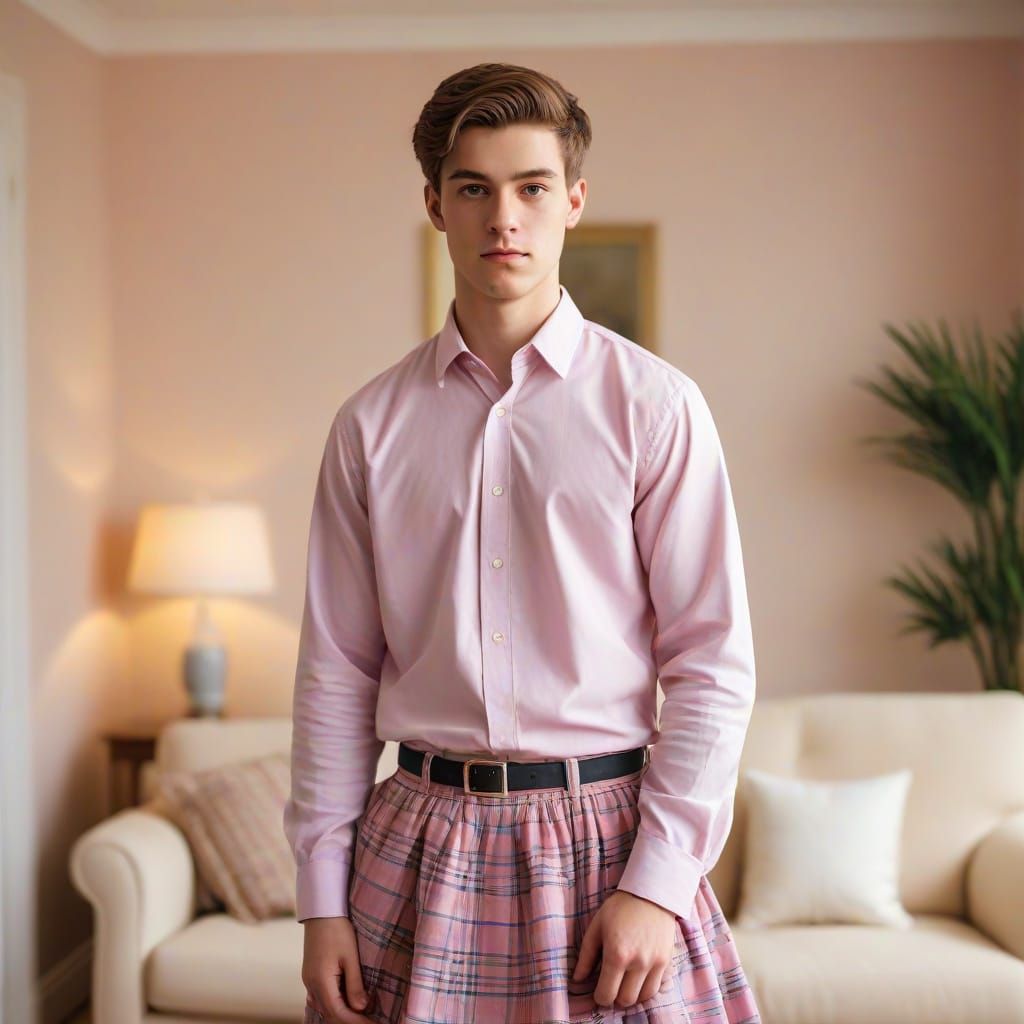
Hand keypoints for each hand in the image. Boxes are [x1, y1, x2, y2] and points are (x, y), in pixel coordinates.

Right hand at [301, 916, 375, 1022]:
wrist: (321, 910)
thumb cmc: (338, 930)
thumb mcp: (350, 956)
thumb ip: (355, 984)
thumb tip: (362, 1008)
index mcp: (320, 982)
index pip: (338, 1013)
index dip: (356, 1022)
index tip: (373, 1023)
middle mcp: (311, 985)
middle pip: (330, 1013)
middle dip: (350, 1020)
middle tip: (370, 1021)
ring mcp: (308, 980)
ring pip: (324, 1007)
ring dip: (342, 1013)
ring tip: (361, 1014)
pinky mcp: (310, 974)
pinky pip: (321, 998)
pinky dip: (334, 1004)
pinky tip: (346, 1003)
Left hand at [572, 890, 676, 1008]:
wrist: (650, 893)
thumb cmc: (619, 908)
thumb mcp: (597, 927)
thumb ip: (586, 956)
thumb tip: (577, 979)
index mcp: (616, 955)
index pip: (606, 994)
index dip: (599, 997)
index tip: (598, 990)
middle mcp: (637, 963)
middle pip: (625, 1000)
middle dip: (615, 997)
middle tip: (611, 985)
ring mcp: (654, 963)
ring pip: (642, 997)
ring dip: (632, 994)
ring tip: (625, 981)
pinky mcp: (666, 961)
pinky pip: (657, 988)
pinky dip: (646, 988)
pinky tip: (638, 977)